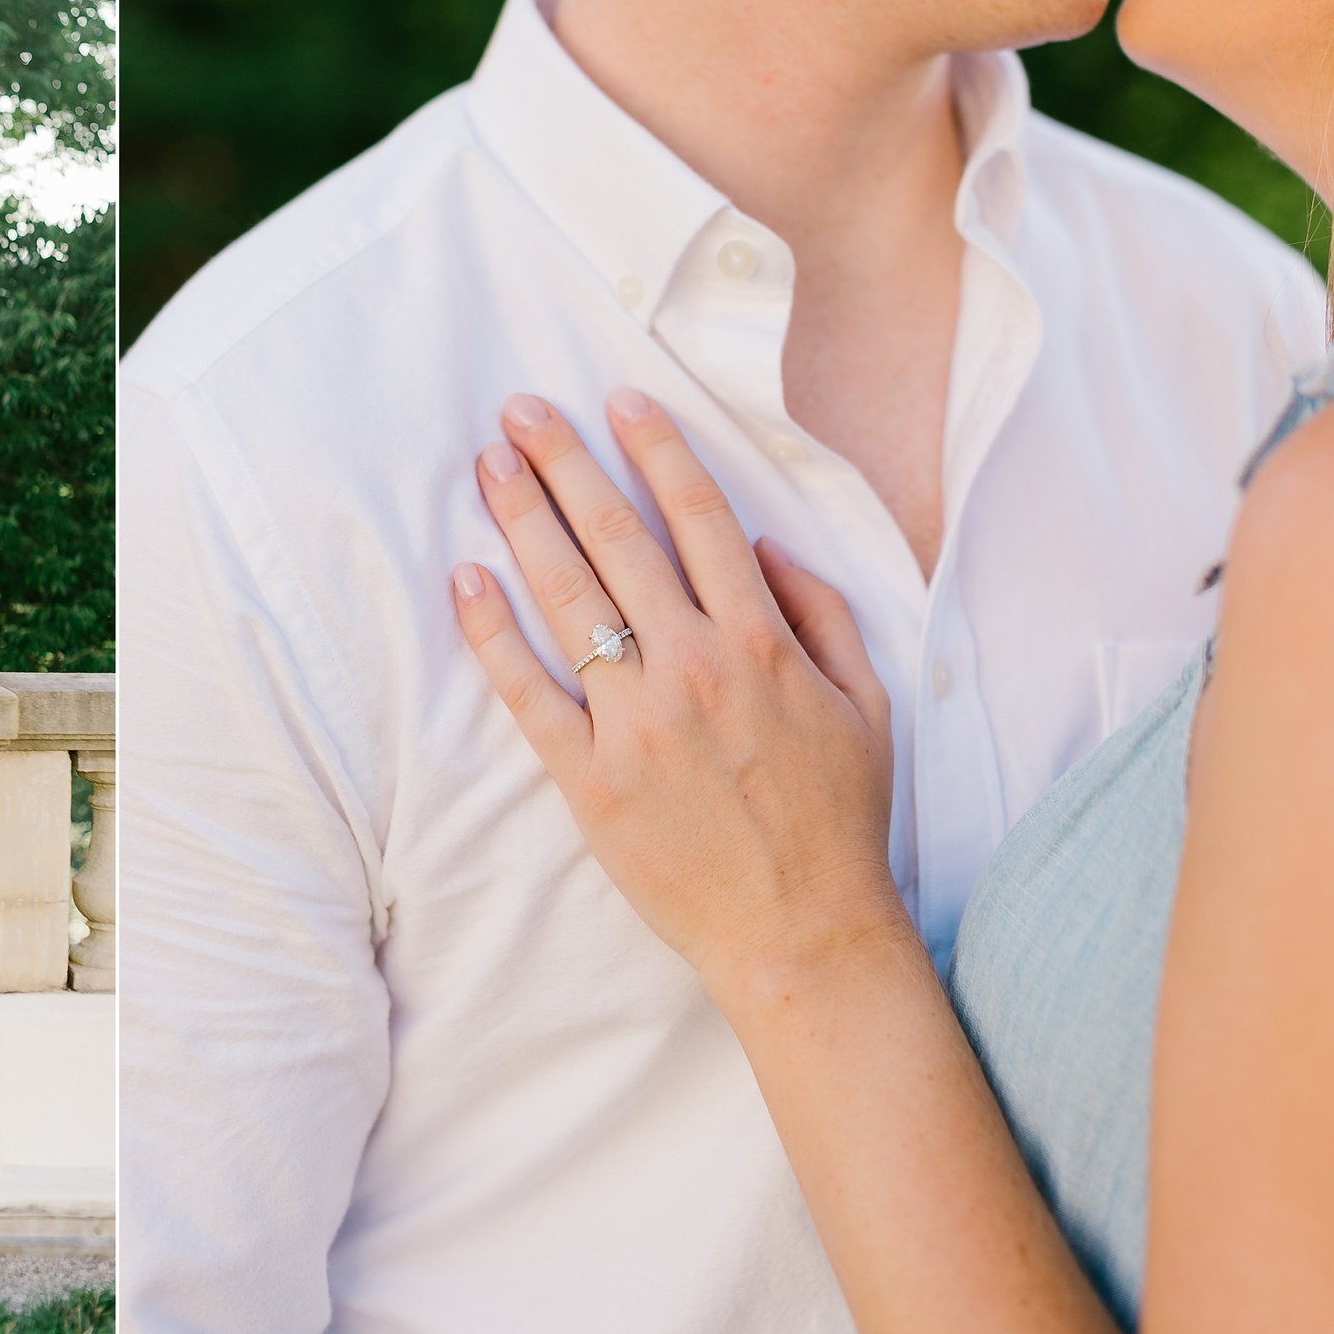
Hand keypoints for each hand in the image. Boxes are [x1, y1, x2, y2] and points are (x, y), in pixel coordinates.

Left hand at [449, 388, 906, 1005]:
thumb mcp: (868, 704)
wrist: (804, 934)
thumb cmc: (839, 819)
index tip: (620, 399)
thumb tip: (764, 544)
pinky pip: (528, 693)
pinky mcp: (590, 779)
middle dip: (566, 465)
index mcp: (761, 644)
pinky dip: (493, 633)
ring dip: (524, 523)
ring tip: (489, 468)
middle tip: (520, 411)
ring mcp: (636, 723)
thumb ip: (821, 612)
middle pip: (617, 541)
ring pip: (568, 599)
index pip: (699, 520)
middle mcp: (694, 670)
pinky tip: (465, 579)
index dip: (657, 451)